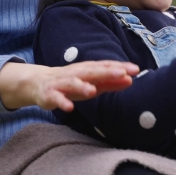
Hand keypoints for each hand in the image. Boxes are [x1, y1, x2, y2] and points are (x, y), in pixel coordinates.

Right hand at [0, 60, 138, 111]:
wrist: (40, 83)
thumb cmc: (73, 83)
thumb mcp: (93, 83)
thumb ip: (111, 82)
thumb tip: (131, 80)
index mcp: (88, 69)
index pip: (106, 66)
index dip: (120, 67)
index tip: (136, 69)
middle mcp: (76, 73)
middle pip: (92, 71)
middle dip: (106, 72)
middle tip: (122, 73)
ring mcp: (62, 83)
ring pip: (72, 83)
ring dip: (82, 86)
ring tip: (93, 91)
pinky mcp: (50, 94)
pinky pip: (56, 98)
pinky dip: (62, 102)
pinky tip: (69, 108)